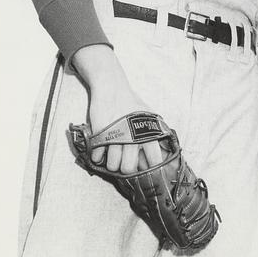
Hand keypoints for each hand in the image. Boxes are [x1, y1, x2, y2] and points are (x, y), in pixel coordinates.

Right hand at [72, 44, 163, 174]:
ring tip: (112, 156)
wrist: (112, 87)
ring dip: (111, 164)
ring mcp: (116, 136)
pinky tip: (101, 151)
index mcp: (148, 133)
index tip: (143, 167)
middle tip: (124, 162)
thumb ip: (154, 132)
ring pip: (112, 165)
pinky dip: (98, 157)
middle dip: (125, 169)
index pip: (154, 160)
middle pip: (129, 168)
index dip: (148, 168)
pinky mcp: (100, 134)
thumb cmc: (131, 102)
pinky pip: (97, 157)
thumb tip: (160, 150)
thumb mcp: (148, 114)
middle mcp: (133, 136)